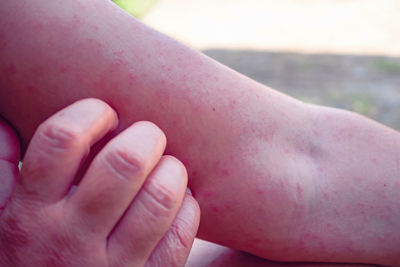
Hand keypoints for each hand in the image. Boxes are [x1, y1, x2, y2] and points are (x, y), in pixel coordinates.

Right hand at [0, 98, 199, 266]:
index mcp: (31, 214)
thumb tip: (5, 125)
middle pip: (124, 163)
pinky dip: (186, 207)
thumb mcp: (0, 220)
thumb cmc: (29, 258)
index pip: (61, 141)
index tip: (106, 115)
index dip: (91, 113)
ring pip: (160, 197)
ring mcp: (113, 266)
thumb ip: (0, 172)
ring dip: (172, 170)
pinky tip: (175, 202)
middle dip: (146, 136)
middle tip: (147, 137)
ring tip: (165, 167)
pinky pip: (181, 233)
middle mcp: (71, 239)